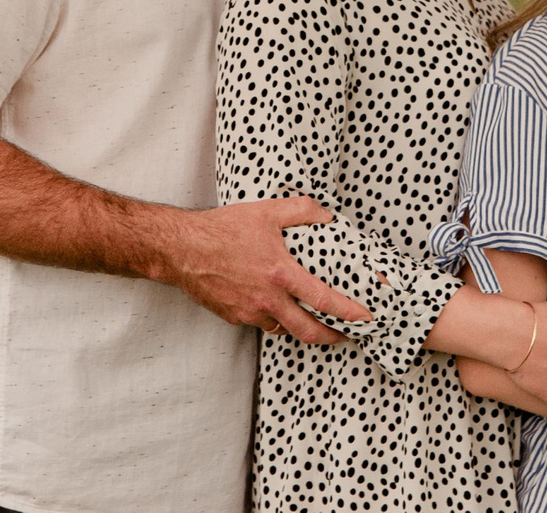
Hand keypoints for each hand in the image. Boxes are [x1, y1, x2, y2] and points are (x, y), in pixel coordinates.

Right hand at [163, 197, 370, 345]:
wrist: (181, 249)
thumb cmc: (222, 229)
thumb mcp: (267, 211)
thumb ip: (302, 211)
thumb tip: (327, 216)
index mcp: (280, 273)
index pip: (324, 300)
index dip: (349, 312)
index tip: (365, 317)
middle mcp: (267, 299)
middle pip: (308, 331)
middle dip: (332, 336)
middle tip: (346, 334)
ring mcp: (249, 312)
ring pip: (284, 328)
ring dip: (301, 327)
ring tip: (314, 319)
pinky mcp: (234, 317)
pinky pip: (262, 323)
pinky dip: (275, 319)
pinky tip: (278, 306)